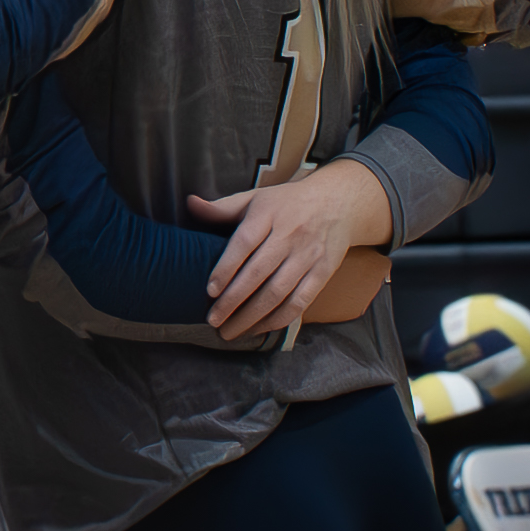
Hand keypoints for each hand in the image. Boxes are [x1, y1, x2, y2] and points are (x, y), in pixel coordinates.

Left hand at [181, 159, 396, 342]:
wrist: (339, 203)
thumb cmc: (287, 203)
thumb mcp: (256, 198)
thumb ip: (223, 207)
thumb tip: (190, 204)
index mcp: (268, 214)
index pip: (244, 243)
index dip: (226, 268)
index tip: (209, 291)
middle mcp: (290, 235)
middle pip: (259, 273)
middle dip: (234, 301)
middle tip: (213, 321)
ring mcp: (308, 255)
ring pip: (279, 292)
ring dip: (253, 316)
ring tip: (230, 332)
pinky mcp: (323, 272)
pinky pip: (300, 302)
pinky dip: (279, 319)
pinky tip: (259, 328)